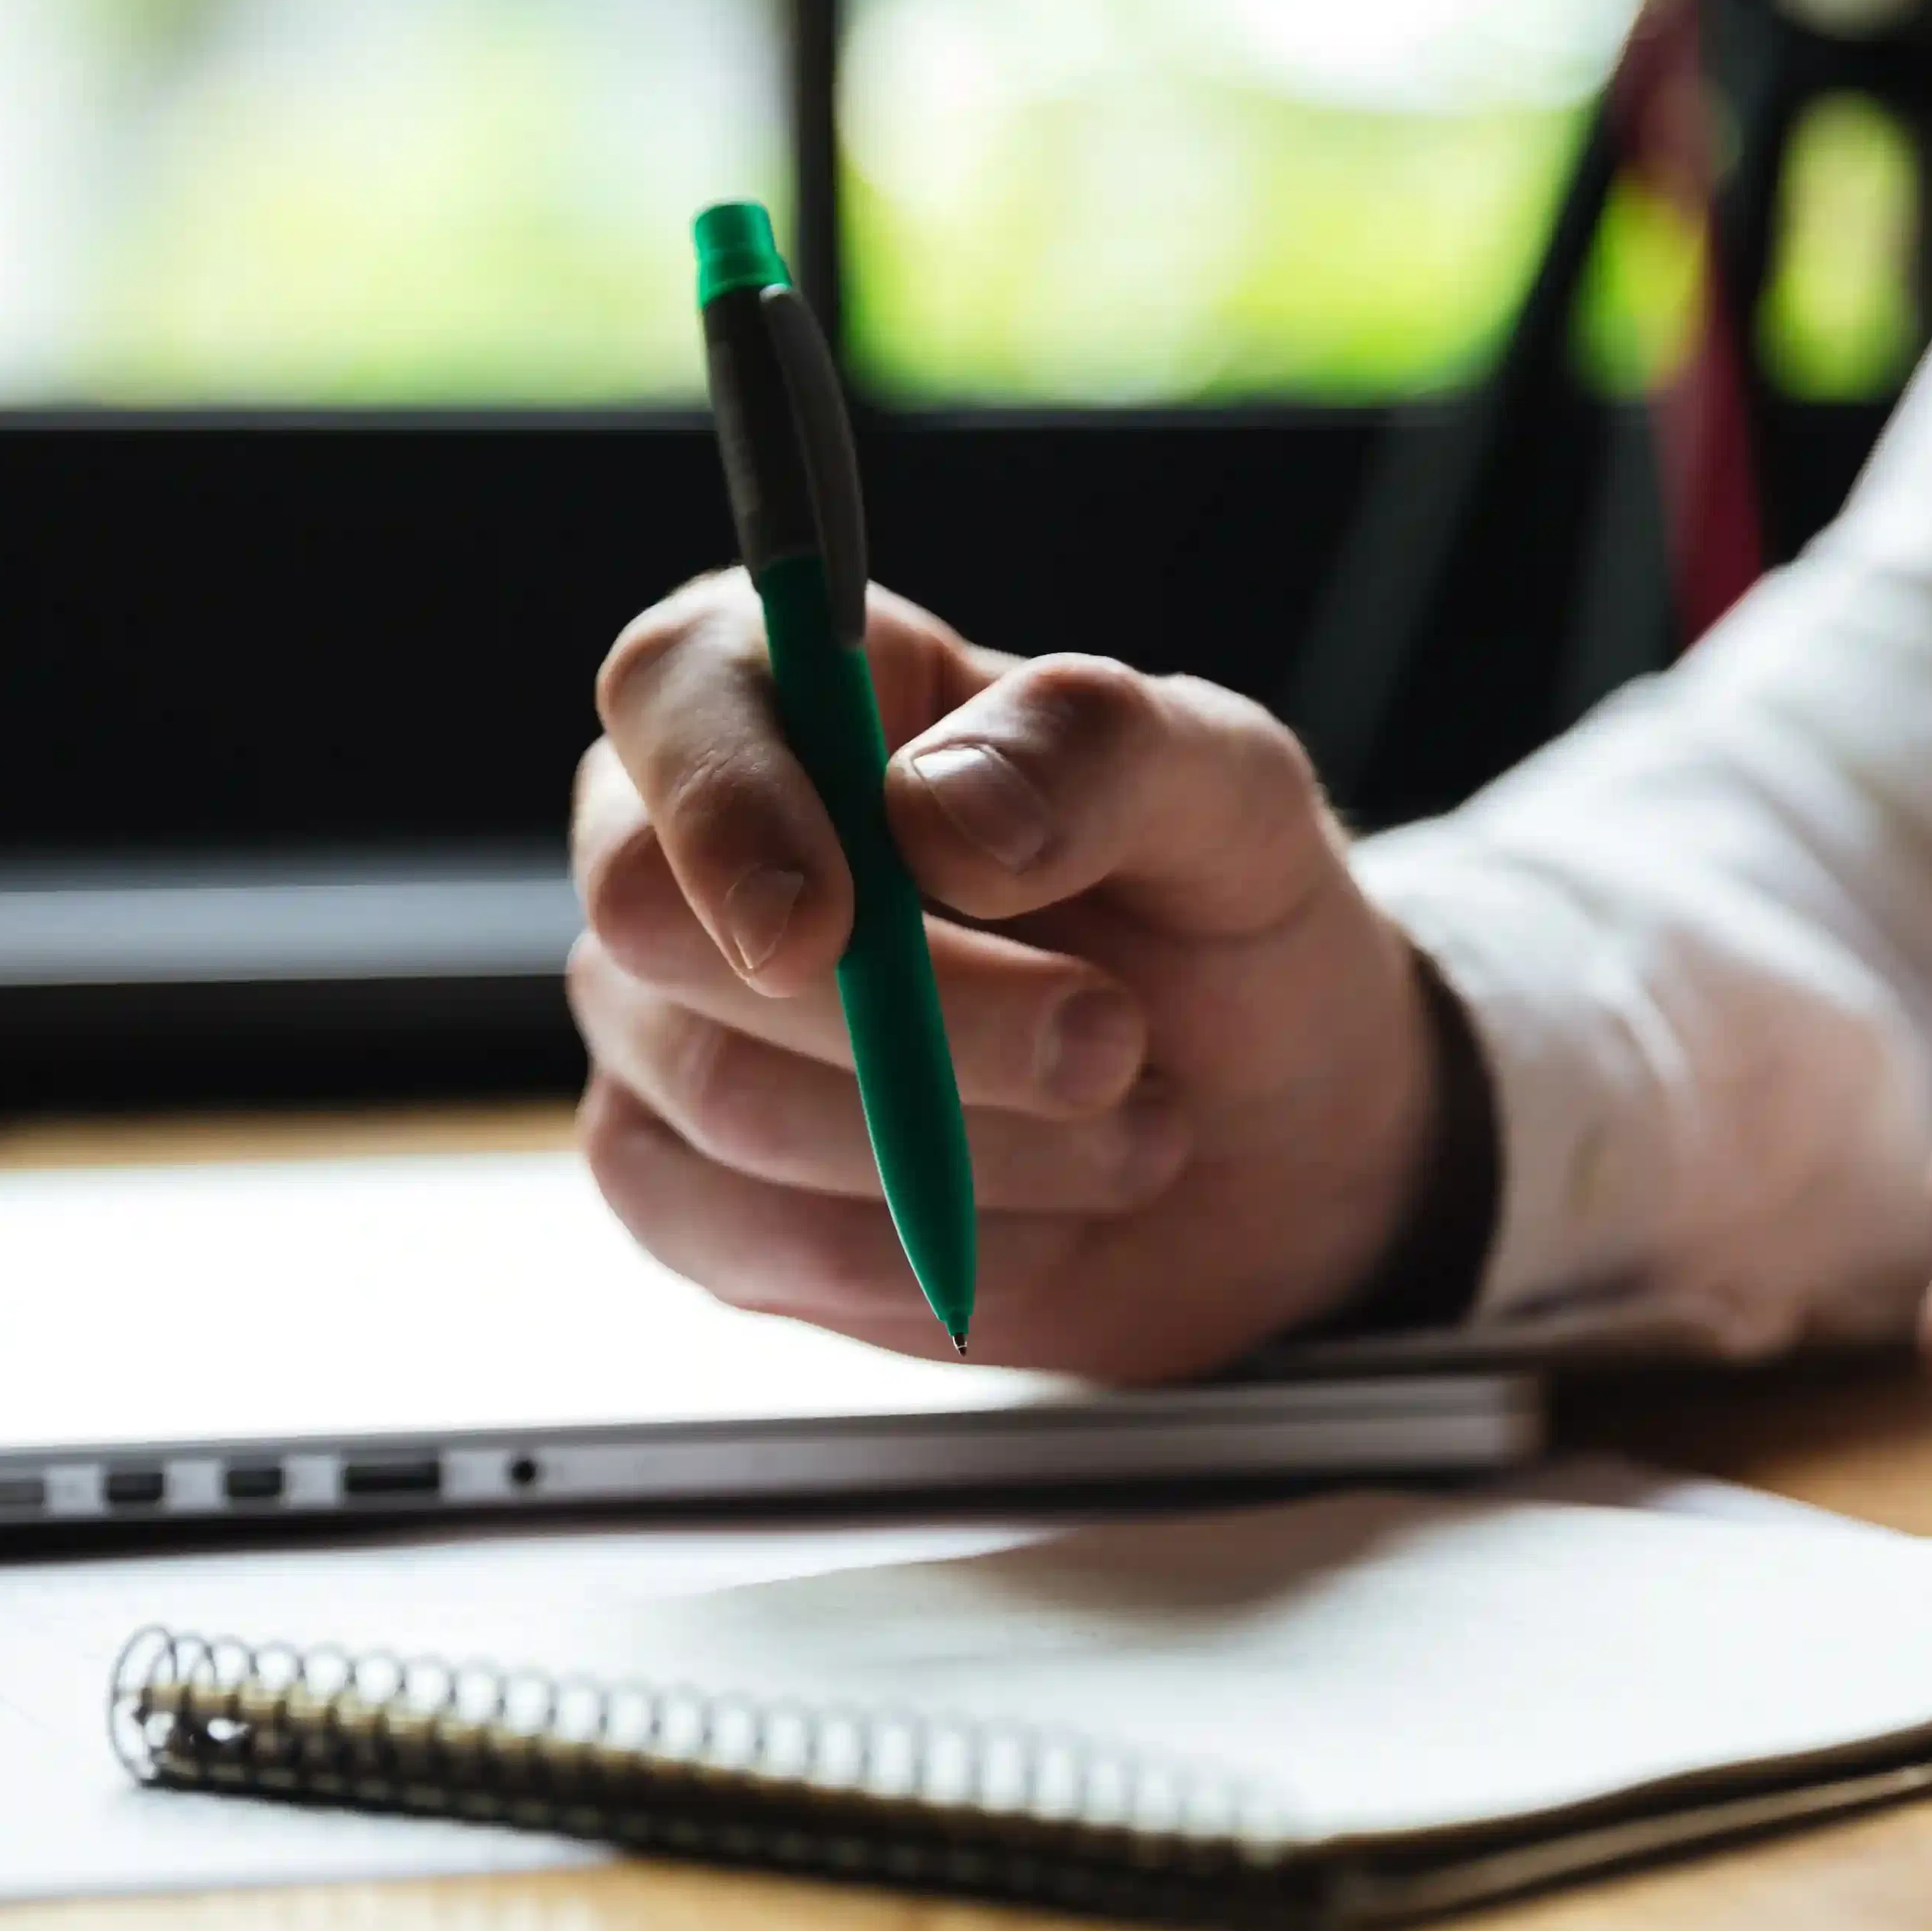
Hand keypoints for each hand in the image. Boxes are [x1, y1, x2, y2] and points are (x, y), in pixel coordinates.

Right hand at [570, 572, 1440, 1379]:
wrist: (1267, 1147)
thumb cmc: (1223, 926)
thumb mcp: (1233, 801)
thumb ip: (1098, 752)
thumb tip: (932, 809)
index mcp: (796, 683)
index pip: (673, 690)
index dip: (725, 802)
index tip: (834, 918)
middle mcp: (685, 840)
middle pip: (665, 921)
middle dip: (914, 1015)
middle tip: (1113, 1042)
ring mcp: (664, 1021)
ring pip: (727, 1099)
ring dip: (967, 1140)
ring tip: (1131, 1123)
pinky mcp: (684, 1189)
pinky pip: (744, 1238)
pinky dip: (917, 1247)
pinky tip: (1035, 1216)